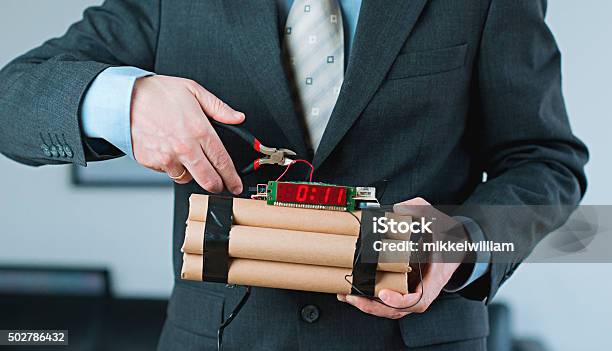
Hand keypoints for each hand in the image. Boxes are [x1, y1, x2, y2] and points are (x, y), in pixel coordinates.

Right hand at [130, 75, 243, 193]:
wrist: (124, 98)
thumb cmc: (157, 93)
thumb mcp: (194, 91)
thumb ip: (219, 108)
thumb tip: (237, 117)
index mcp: (199, 130)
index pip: (222, 161)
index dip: (232, 177)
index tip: (236, 185)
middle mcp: (184, 148)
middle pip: (208, 180)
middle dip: (217, 185)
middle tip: (220, 184)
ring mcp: (167, 157)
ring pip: (187, 178)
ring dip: (191, 173)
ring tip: (187, 155)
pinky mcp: (152, 162)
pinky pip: (168, 172)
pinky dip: (172, 166)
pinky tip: (169, 150)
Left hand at [337, 197, 466, 318]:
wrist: (458, 243)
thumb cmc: (448, 235)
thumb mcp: (434, 218)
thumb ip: (415, 210)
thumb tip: (395, 208)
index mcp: (433, 278)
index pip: (418, 300)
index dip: (399, 301)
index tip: (384, 294)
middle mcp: (423, 289)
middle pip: (397, 310)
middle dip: (372, 307)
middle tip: (353, 297)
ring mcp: (413, 290)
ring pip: (390, 308)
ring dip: (367, 305)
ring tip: (346, 296)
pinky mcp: (405, 288)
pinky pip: (387, 300)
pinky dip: (371, 300)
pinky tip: (354, 294)